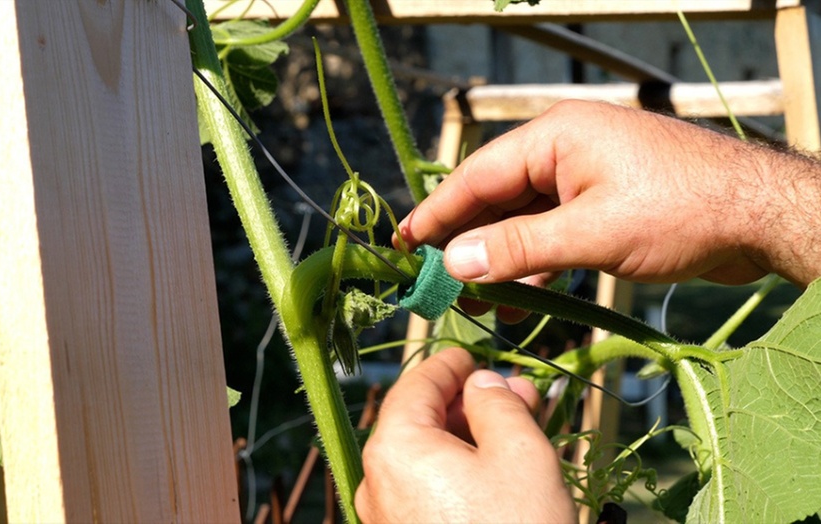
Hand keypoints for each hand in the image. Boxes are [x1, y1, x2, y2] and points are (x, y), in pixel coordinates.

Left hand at [355, 347, 575, 522]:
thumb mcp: (520, 452)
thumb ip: (497, 404)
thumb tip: (483, 384)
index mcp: (394, 448)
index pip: (414, 385)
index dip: (447, 364)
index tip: (471, 355)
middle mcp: (378, 482)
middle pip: (420, 421)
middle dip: (467, 401)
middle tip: (511, 390)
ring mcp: (388, 518)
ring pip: (427, 457)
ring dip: (468, 434)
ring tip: (515, 424)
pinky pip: (428, 489)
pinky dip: (459, 468)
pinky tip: (496, 465)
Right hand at [395, 100, 820, 287]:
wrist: (764, 216)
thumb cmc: (684, 211)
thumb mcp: (593, 233)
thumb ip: (518, 247)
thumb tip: (454, 261)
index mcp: (555, 136)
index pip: (477, 175)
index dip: (437, 213)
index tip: (402, 243)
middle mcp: (563, 150)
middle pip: (495, 198)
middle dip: (464, 242)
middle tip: (431, 280)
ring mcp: (584, 178)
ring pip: (522, 220)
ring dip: (497, 259)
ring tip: (471, 300)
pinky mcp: (602, 205)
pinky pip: (551, 233)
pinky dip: (532, 263)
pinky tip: (517, 296)